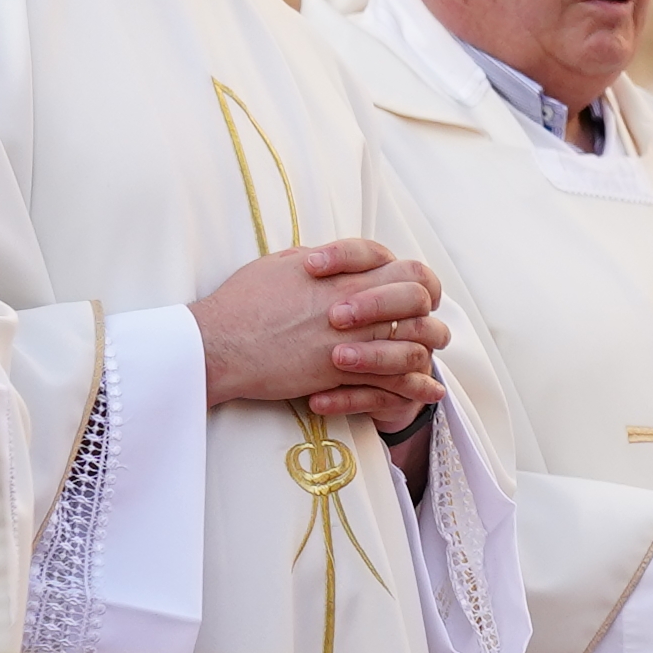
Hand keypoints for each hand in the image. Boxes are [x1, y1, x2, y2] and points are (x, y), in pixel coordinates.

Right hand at [194, 238, 447, 431]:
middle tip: (423, 322)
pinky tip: (429, 391)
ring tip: (432, 357)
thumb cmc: (242, 301)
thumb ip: (320, 261)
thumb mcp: (283, 263)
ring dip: (428, 349)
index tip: (408, 293)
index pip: (404, 267)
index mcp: (346, 274)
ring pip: (416, 342)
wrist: (220, 343)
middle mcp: (358, 303)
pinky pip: (394, 381)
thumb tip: (335, 260)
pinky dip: (417, 387)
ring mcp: (353, 340)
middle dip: (428, 310)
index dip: (413, 280)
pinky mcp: (343, 374)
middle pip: (419, 299)